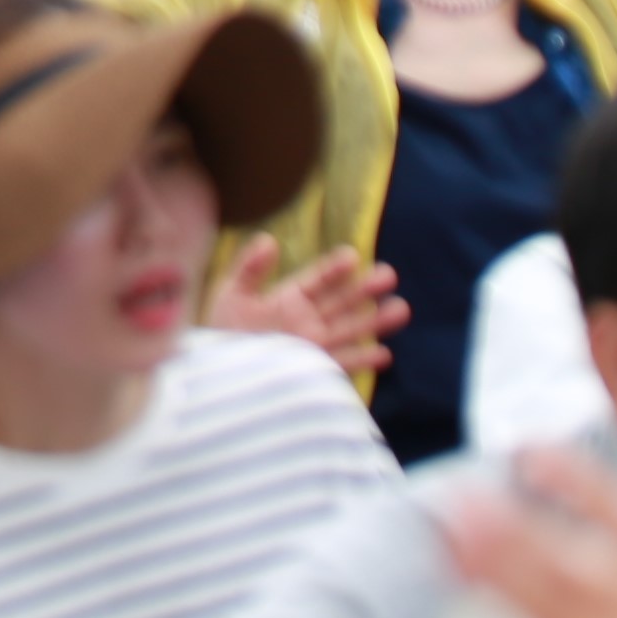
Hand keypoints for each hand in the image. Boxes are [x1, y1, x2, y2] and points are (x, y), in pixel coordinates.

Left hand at [202, 236, 411, 370]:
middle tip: (390, 274)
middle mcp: (307, 322)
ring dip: (374, 322)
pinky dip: (361, 360)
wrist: (215, 377)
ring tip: (401, 309)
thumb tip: (270, 240)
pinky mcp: (312, 372)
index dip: (335, 268)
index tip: (353, 256)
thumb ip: (250, 268)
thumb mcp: (231, 296)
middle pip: (341, 302)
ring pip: (349, 331)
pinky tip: (384, 354)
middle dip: (365, 290)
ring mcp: (313, 348)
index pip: (319, 279)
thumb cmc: (220, 336)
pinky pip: (341, 364)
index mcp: (289, 299)